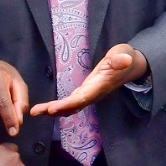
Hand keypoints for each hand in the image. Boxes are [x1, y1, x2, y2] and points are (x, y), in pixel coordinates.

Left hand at [30, 44, 149, 117]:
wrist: (131, 64)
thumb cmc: (126, 57)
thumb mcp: (124, 54)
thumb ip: (121, 58)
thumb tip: (125, 59)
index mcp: (100, 85)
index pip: (83, 98)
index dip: (68, 104)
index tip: (52, 108)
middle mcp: (93, 93)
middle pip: (73, 106)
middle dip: (55, 110)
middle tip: (36, 111)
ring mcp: (89, 94)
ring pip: (70, 106)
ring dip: (53, 110)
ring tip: (35, 111)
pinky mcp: (85, 92)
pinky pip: (70, 102)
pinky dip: (57, 106)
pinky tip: (45, 108)